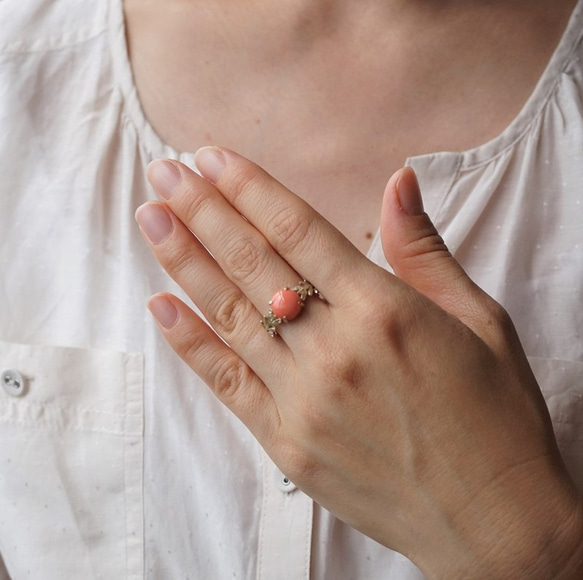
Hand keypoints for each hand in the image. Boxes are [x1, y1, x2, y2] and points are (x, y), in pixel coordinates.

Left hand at [135, 147, 582, 578]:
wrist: (494, 518)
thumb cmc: (495, 414)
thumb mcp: (478, 319)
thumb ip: (424, 249)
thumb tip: (399, 182)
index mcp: (384, 309)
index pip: (297, 229)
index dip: (249, 188)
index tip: (211, 158)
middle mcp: (335, 349)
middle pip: (252, 263)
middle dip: (203, 211)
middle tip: (164, 173)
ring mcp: (303, 400)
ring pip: (230, 314)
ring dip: (185, 261)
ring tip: (152, 218)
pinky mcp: (287, 444)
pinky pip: (227, 383)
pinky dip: (189, 342)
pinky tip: (159, 304)